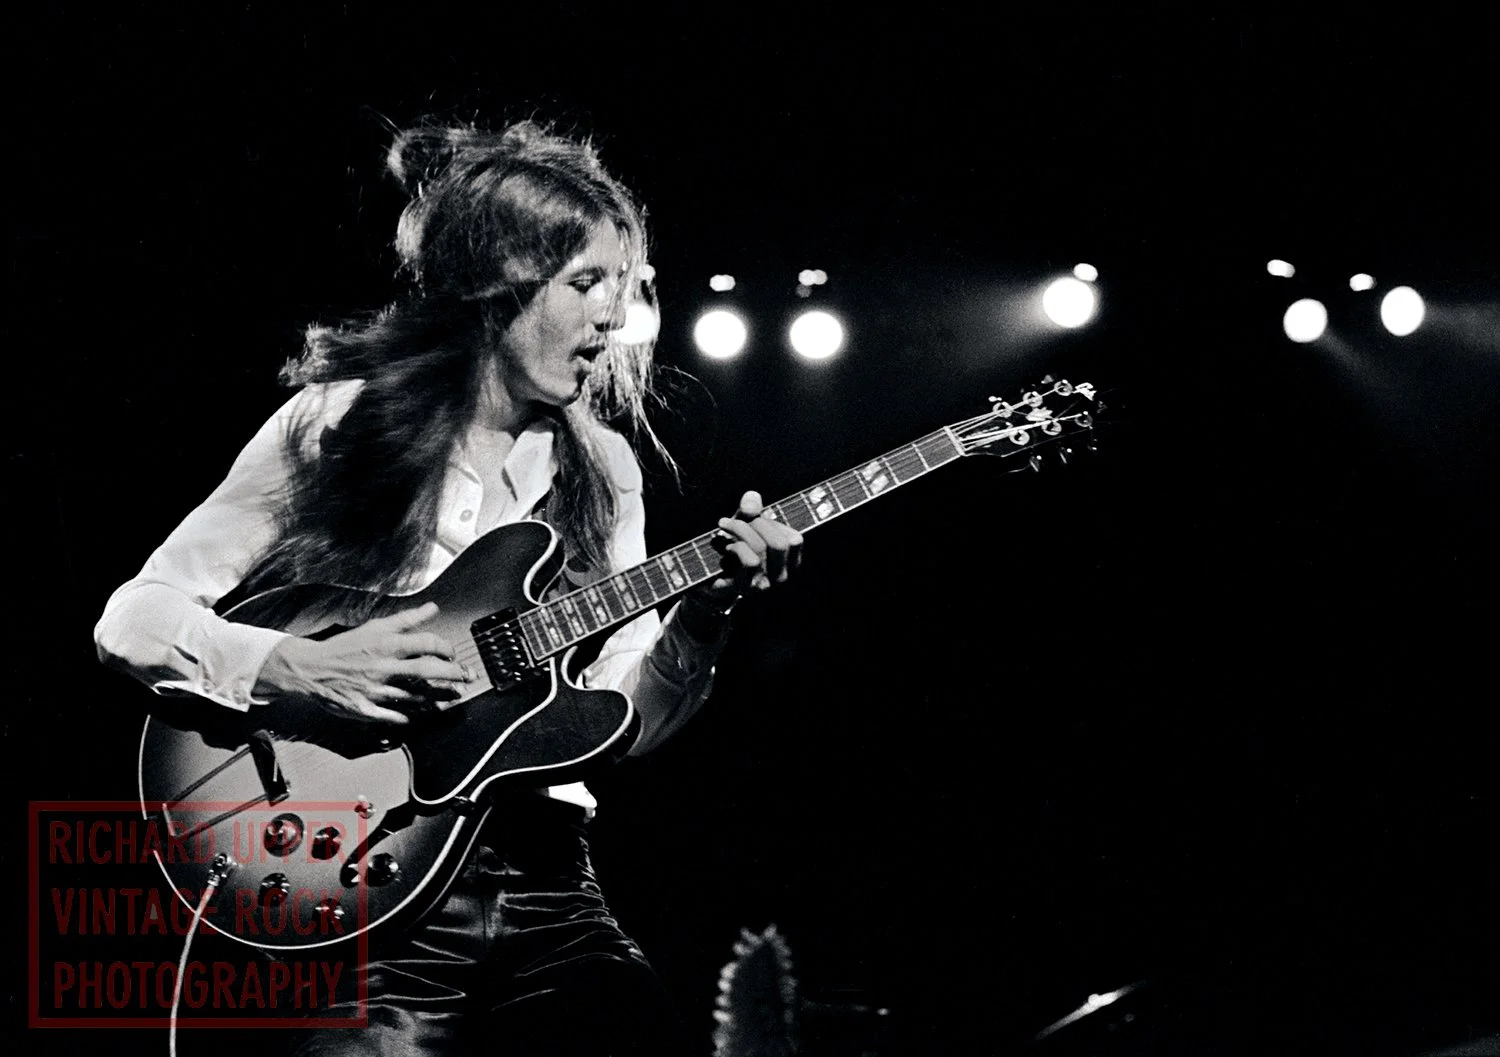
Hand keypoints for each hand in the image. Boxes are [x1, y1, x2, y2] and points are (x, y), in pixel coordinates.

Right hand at [253, 602, 469, 723]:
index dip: (445, 648)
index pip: (425, 644)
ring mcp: (373, 690)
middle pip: (426, 671)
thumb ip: (407, 620)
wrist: (310, 667)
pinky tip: (417, 716)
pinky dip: (406, 717)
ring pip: (413, 696)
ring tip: (452, 699)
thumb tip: (432, 609)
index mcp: (386, 644)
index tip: (452, 653)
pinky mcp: (363, 708)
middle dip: (452, 674)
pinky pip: (391, 716)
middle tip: (467, 677)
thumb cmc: (345, 646)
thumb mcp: (375, 627)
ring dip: (436, 699)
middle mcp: (382, 667)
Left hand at [691, 489, 803, 608]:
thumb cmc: (733, 550)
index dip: (772, 524)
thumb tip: (752, 497)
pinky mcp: (747, 588)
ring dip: (739, 531)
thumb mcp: (745, 525)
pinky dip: (735, 547)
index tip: (752, 519)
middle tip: (731, 521)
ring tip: (723, 531)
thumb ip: (751, 510)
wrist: (710, 579)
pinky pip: (749, 561)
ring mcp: (766, 585)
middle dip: (754, 524)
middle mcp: (782, 576)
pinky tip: (725, 548)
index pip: (794, 540)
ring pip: (761, 548)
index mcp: (790, 562)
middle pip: (779, 544)